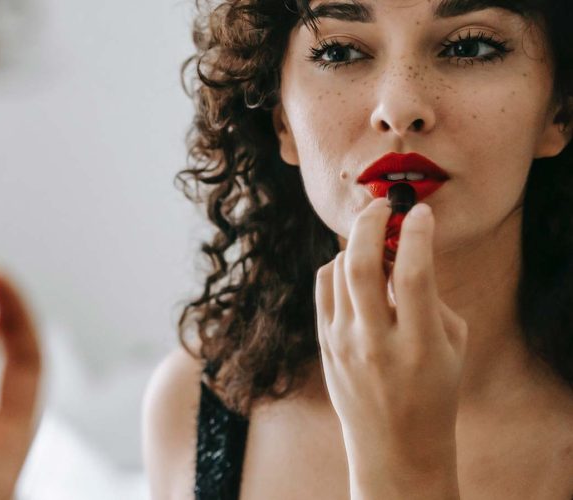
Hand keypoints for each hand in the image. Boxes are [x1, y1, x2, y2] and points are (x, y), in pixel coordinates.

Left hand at [314, 198, 466, 498]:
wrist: (393, 442)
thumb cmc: (433, 386)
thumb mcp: (449, 344)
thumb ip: (428, 295)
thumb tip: (402, 244)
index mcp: (419, 345)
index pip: (414, 275)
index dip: (417, 234)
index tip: (421, 211)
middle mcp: (375, 342)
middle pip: (362, 265)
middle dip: (371, 223)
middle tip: (383, 205)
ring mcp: (343, 343)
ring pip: (339, 270)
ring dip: (358, 244)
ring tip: (377, 240)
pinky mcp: (323, 342)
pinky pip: (325, 286)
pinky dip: (340, 266)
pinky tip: (357, 267)